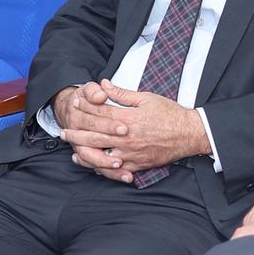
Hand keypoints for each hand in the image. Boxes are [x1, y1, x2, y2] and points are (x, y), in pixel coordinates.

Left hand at [60, 79, 207, 181]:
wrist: (189, 134)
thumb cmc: (170, 114)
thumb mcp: (146, 98)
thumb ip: (123, 94)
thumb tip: (105, 84)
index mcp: (129, 118)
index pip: (101, 112)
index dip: (86, 107)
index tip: (75, 103)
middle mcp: (127, 137)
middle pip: (96, 134)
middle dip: (78, 132)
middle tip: (64, 131)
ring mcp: (131, 153)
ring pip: (102, 154)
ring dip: (85, 151)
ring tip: (73, 148)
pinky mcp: (137, 165)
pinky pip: (115, 170)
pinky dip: (101, 168)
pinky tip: (92, 164)